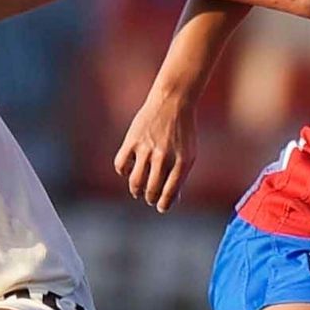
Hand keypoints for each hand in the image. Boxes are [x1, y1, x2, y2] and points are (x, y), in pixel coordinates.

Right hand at [114, 91, 197, 212]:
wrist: (173, 101)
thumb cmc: (182, 130)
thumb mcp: (188, 153)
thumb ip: (180, 176)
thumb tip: (172, 200)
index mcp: (182, 162)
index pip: (169, 193)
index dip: (164, 205)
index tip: (161, 207)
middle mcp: (164, 157)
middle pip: (151, 190)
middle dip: (150, 198)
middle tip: (150, 198)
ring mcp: (146, 149)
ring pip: (135, 182)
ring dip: (136, 190)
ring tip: (139, 191)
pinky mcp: (132, 140)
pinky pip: (121, 165)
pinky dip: (123, 171)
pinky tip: (129, 170)